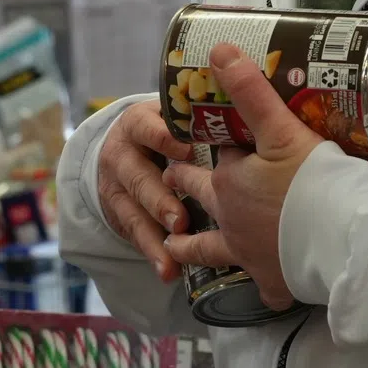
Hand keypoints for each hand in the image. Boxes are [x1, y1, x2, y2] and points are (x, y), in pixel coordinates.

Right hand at [95, 100, 195, 282]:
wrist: (121, 149)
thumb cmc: (167, 131)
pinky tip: (167, 271)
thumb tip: (251, 96)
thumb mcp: (174, 116)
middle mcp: (121, 153)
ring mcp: (115, 185)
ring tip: (173, 248)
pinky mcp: (118, 212)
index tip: (187, 149)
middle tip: (181, 218)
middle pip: (137, 176)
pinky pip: (134, 234)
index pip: (146, 127)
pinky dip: (152, 253)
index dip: (165, 137)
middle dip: (159, 198)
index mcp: (138, 123)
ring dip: (154, 231)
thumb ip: (201, 115)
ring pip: (132, 210)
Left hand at [162, 44, 326, 310]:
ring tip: (174, 247)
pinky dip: (265, 288)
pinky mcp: (276, 281)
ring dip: (193, 248)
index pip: (213, 162)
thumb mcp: (281, 128)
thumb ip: (250, 91)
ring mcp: (251, 254)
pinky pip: (266, 288)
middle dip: (183, 192)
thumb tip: (219, 48)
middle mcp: (231, 220)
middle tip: (169, 183)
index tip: (190, 150)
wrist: (343, 236)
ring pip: (213, 251)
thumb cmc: (313, 179)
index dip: (203, 153)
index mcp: (229, 183)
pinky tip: (267, 291)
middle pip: (203, 203)